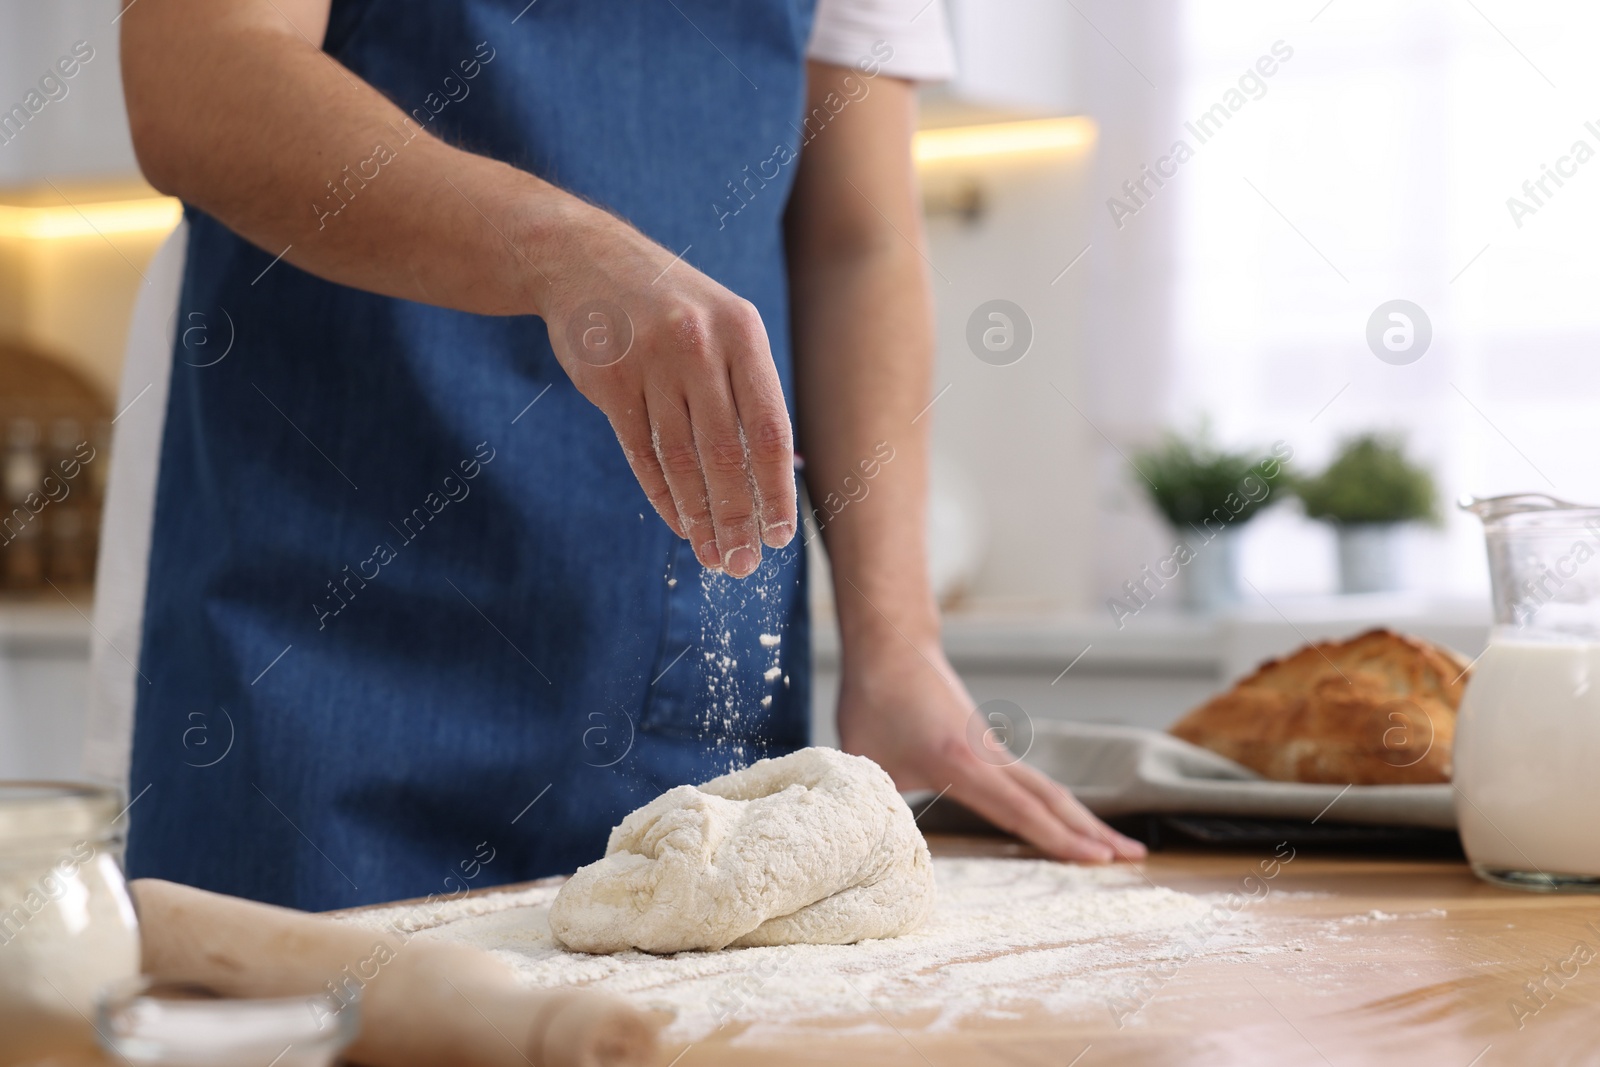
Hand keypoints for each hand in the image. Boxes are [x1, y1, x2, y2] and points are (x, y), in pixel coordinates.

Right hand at [536, 203, 796, 577]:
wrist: (584, 260)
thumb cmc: (670, 306)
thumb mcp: (723, 324)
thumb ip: (749, 389)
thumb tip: (784, 470)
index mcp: (742, 332)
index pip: (769, 428)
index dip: (776, 489)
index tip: (780, 536)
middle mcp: (699, 345)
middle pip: (726, 454)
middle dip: (739, 519)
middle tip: (744, 566)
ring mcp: (650, 361)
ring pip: (682, 460)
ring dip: (701, 519)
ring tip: (714, 557)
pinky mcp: (608, 380)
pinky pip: (641, 453)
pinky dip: (662, 497)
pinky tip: (680, 525)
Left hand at [837, 641, 1146, 862]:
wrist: (891, 647)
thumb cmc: (875, 701)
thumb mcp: (866, 760)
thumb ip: (878, 807)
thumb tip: (877, 849)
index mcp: (962, 764)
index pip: (1021, 810)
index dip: (1059, 840)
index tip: (1099, 861)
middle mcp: (990, 756)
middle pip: (1053, 799)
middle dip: (1095, 833)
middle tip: (1135, 858)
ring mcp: (994, 749)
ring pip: (1047, 789)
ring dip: (1082, 819)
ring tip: (1116, 846)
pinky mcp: (989, 746)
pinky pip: (1031, 782)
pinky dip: (1055, 805)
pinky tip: (1066, 822)